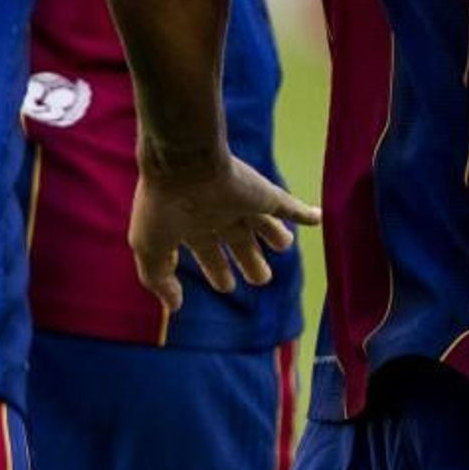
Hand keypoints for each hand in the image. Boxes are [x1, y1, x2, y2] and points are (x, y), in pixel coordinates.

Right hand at [128, 153, 321, 314]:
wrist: (182, 163)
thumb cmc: (162, 206)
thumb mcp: (150, 248)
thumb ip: (160, 279)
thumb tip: (175, 306)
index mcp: (191, 225)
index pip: (208, 252)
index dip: (217, 270)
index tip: (226, 285)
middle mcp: (217, 214)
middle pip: (239, 241)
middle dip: (249, 261)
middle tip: (262, 278)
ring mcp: (241, 203)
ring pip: (263, 222)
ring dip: (275, 235)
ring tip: (284, 245)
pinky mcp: (263, 194)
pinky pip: (289, 205)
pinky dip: (304, 213)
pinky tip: (318, 217)